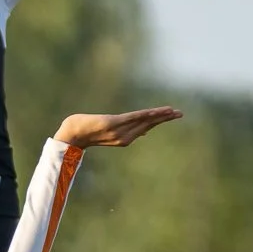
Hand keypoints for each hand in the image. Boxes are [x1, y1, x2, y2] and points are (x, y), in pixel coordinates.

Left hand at [54, 105, 181, 149]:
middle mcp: (125, 138)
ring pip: (144, 121)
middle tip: (180, 113)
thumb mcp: (105, 131)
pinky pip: (134, 118)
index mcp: (124, 139)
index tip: (170, 114)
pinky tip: (156, 112)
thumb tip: (137, 131)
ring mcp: (120, 131)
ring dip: (160, 115)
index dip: (158, 120)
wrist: (72, 134)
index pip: (145, 127)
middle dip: (165, 118)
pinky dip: (146, 115)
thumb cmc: (85, 131)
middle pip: (148, 125)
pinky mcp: (114, 123)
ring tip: (173, 111)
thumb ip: (121, 130)